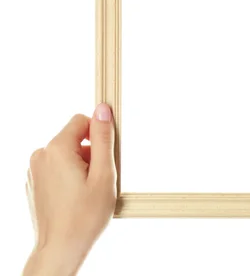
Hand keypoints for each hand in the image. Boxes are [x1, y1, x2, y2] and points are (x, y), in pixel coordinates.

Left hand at [23, 104, 116, 275]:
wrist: (60, 249)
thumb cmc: (84, 217)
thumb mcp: (104, 173)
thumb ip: (103, 138)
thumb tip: (102, 110)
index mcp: (56, 149)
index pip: (81, 121)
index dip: (98, 136)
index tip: (105, 157)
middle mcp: (40, 156)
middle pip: (73, 138)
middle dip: (90, 154)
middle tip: (98, 181)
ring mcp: (34, 171)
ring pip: (66, 155)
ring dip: (80, 167)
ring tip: (87, 192)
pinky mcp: (34, 183)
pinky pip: (57, 169)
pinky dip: (69, 177)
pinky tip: (75, 198)